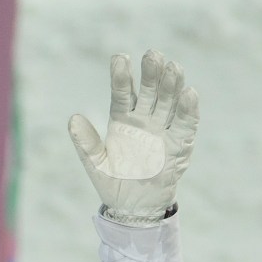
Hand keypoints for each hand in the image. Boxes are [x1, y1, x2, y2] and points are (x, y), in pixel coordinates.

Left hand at [68, 49, 198, 225]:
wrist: (133, 207)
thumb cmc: (113, 182)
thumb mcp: (96, 164)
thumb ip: (86, 143)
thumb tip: (73, 119)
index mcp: (122, 120)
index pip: (123, 92)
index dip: (122, 76)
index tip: (119, 58)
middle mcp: (144, 119)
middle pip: (150, 91)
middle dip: (151, 73)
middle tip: (153, 55)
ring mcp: (162, 129)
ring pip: (169, 101)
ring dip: (172, 84)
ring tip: (172, 67)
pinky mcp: (180, 143)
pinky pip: (185, 123)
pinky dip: (188, 109)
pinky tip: (189, 93)